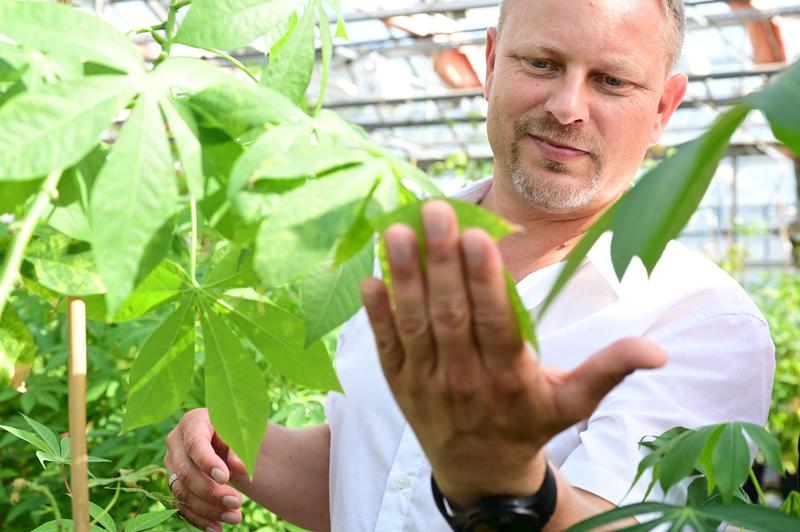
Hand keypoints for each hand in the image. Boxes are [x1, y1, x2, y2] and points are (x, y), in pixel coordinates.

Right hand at [165, 408, 247, 530]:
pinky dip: (199, 519)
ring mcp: (172, 464)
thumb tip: (240, 468)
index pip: (195, 444)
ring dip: (207, 509)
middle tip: (237, 502)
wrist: (231, 438)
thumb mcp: (243, 432)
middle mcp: (176, 442)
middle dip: (211, 491)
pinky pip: (182, 505)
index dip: (207, 462)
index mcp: (193, 422)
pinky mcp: (175, 483)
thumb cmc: (238, 430)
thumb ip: (241, 447)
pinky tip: (217, 528)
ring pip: (182, 492)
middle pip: (186, 472)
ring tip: (235, 516)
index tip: (225, 477)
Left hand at [360, 200, 666, 505]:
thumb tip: (659, 353)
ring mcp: (427, 382)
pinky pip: (386, 346)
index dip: (484, 281)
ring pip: (414, 325)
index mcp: (510, 378)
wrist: (481, 473)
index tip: (476, 237)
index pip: (495, 323)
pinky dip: (376, 314)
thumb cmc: (529, 423)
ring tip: (397, 231)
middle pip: (451, 316)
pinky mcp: (399, 384)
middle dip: (442, 263)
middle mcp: (465, 379)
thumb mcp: (575, 403)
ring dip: (404, 277)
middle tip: (435, 213)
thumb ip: (610, 370)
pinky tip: (369, 277)